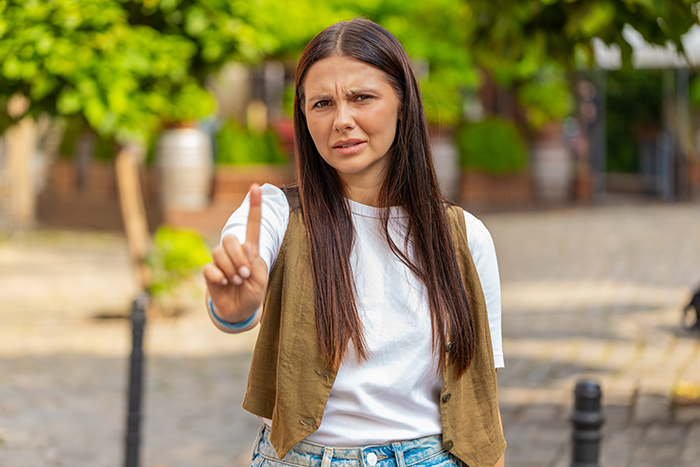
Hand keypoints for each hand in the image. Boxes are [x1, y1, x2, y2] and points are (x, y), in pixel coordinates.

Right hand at [203, 184, 267, 322]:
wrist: (239, 311)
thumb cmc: (252, 292)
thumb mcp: (260, 280)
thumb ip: (255, 264)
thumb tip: (244, 248)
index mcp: (251, 250)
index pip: (253, 225)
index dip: (254, 207)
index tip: (256, 188)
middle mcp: (234, 251)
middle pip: (230, 239)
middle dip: (238, 258)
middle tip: (244, 275)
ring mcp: (220, 261)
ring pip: (218, 252)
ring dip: (230, 270)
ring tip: (235, 282)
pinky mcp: (210, 272)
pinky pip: (210, 268)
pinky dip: (219, 278)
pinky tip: (224, 284)